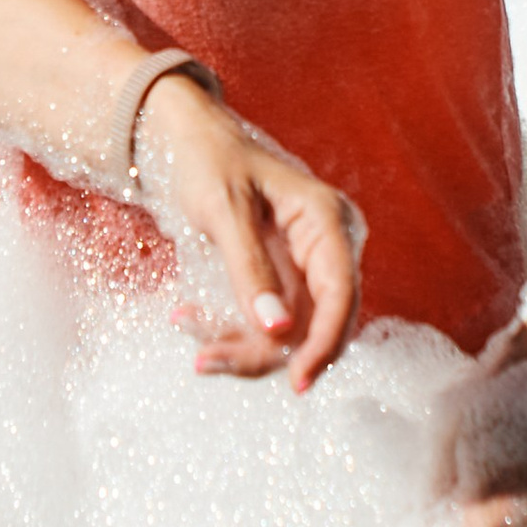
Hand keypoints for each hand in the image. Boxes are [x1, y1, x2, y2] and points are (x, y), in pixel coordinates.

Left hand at [135, 78, 361, 389]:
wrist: (188, 144)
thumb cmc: (209, 161)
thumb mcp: (223, 211)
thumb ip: (250, 269)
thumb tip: (278, 331)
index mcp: (327, 220)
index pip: (342, 294)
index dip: (326, 343)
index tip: (297, 382)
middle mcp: (326, 248)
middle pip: (315, 323)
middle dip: (262, 350)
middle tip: (205, 359)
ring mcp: (304, 268)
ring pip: (286, 333)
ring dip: (237, 344)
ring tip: (185, 326)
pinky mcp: (282, 283)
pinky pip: (264, 324)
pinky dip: (227, 330)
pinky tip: (187, 318)